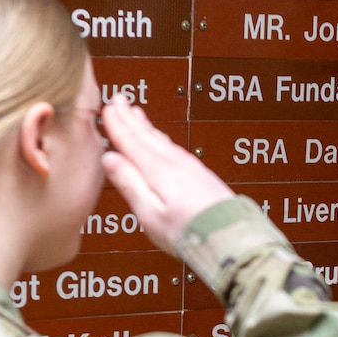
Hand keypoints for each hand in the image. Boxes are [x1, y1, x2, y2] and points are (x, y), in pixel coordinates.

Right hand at [100, 96, 234, 254]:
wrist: (230, 236)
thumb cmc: (189, 232)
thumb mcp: (150, 213)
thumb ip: (130, 184)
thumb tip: (110, 159)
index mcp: (158, 171)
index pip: (131, 141)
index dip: (117, 125)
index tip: (107, 109)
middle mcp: (175, 164)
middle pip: (146, 135)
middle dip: (130, 117)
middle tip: (119, 100)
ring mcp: (190, 167)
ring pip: (161, 139)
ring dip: (146, 125)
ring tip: (136, 114)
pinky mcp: (201, 175)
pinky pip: (174, 148)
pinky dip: (162, 139)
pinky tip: (162, 141)